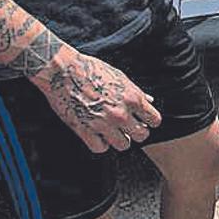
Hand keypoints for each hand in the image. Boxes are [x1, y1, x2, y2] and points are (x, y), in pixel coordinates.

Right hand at [30, 48, 162, 153]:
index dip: (150, 121)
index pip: (155, 120)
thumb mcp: (120, 77)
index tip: (143, 120)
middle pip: (142, 136)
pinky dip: (100, 144)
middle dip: (136, 132)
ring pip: (123, 145)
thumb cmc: (91, 70)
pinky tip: (98, 135)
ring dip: (119, 139)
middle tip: (128, 127)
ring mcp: (103, 124)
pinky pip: (100, 148)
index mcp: (132, 98)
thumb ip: (136, 92)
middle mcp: (121, 113)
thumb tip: (150, 101)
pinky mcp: (84, 131)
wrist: (63, 71)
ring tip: (113, 132)